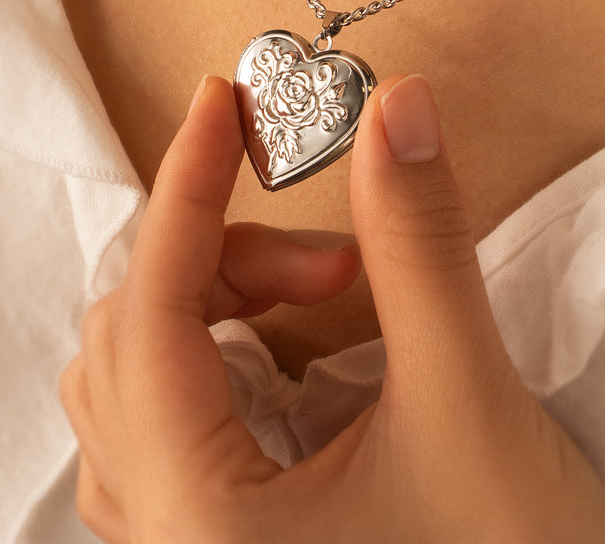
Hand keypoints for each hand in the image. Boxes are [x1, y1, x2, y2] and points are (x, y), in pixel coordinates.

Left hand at [60, 74, 604, 542]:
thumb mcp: (470, 408)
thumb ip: (423, 248)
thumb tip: (399, 110)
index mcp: (197, 518)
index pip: (151, 308)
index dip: (187, 187)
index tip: (218, 104)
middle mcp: (163, 541)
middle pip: (135, 340)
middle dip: (228, 261)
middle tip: (335, 259)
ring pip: (136, 383)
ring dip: (212, 308)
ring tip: (318, 299)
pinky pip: (159, 427)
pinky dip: (206, 360)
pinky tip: (276, 360)